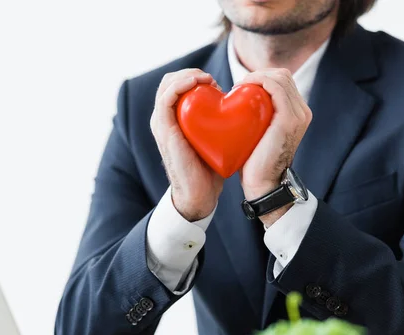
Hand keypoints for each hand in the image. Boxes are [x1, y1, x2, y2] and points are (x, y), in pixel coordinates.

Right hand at [150, 69, 224, 221]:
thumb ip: (219, 122)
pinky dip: (180, 85)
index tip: (216, 84)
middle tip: (212, 81)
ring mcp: (162, 123)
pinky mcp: (164, 130)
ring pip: (167, 84)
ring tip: (207, 80)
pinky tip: (198, 83)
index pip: (177, 84)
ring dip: (187, 75)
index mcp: (174, 119)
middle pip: (170, 80)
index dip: (195, 76)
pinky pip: (166, 99)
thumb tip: (241, 106)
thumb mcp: (215, 138)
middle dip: (191, 72)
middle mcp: (164, 118)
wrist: (200, 193)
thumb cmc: (210, 168)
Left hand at [237, 68, 312, 225]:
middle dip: (259, 74)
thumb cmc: (255, 162)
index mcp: (297, 114)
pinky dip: (259, 81)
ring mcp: (298, 115)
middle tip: (238, 86)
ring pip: (280, 77)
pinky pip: (276, 87)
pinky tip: (243, 87)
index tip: (241, 88)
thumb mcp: (258, 135)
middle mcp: (302, 112)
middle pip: (282, 75)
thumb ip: (256, 119)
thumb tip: (236, 104)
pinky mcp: (289, 119)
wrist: (263, 185)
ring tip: (239, 87)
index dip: (261, 77)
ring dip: (257, 76)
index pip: (282, 81)